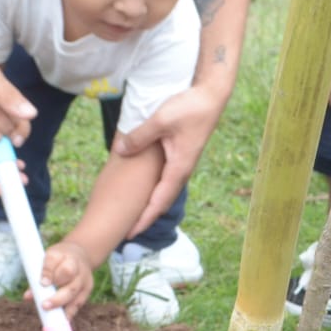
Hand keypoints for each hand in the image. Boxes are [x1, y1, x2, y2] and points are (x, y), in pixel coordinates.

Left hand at [35, 240, 93, 318]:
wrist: (80, 254)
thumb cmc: (57, 261)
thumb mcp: (46, 262)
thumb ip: (37, 277)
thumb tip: (27, 297)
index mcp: (62, 255)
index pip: (54, 261)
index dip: (48, 272)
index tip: (43, 283)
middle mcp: (76, 265)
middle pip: (68, 278)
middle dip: (56, 294)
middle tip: (44, 305)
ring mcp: (84, 277)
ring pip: (74, 292)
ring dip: (62, 305)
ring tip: (53, 317)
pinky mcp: (87, 288)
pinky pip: (79, 302)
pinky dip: (70, 312)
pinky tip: (63, 320)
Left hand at [112, 82, 225, 237]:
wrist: (210, 97)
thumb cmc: (189, 108)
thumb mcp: (160, 120)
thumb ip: (140, 136)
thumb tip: (120, 150)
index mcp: (178, 168)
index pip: (158, 202)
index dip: (143, 219)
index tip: (129, 233)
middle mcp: (182, 171)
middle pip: (162, 202)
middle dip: (145, 218)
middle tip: (127, 232)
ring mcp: (182, 164)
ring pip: (164, 192)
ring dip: (151, 206)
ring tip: (134, 216)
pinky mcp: (181, 156)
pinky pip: (166, 180)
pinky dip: (155, 191)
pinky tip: (145, 191)